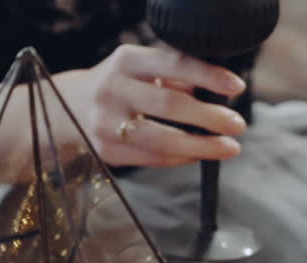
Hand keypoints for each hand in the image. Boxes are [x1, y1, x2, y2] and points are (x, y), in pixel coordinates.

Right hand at [56, 45, 248, 167]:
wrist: (67, 109)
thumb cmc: (119, 85)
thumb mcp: (140, 68)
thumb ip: (174, 76)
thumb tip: (218, 92)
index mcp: (126, 60)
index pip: (174, 64)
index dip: (208, 75)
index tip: (236, 86)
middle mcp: (112, 89)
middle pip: (170, 104)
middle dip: (209, 117)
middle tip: (238, 124)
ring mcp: (106, 123)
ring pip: (162, 139)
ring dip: (201, 146)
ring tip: (229, 147)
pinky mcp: (106, 151)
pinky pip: (152, 158)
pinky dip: (181, 158)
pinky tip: (200, 155)